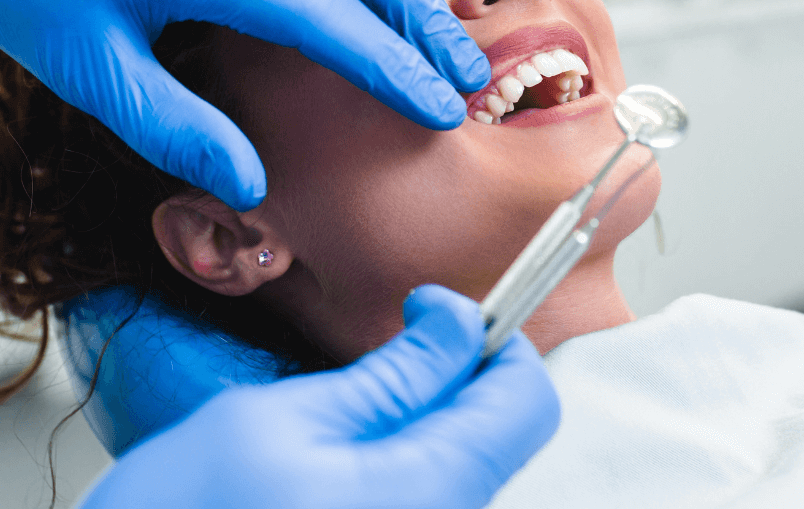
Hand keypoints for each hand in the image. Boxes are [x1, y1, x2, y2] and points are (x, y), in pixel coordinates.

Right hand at [80, 286, 559, 508]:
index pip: (526, 401)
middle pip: (495, 437)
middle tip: (380, 352)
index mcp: (429, 492)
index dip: (493, 341)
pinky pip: (417, 504)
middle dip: (451, 380)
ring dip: (415, 425)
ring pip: (455, 470)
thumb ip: (388, 377)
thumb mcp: (277, 423)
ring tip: (334, 419)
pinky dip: (390, 469)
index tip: (436, 314)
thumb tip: (456, 324)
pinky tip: (325, 466)